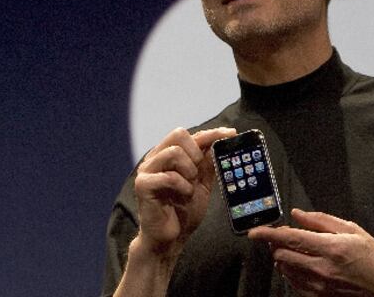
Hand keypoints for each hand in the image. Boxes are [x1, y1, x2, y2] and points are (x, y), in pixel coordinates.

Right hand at [132, 127, 235, 259]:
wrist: (170, 239)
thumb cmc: (183, 210)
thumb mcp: (202, 183)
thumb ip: (208, 162)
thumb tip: (222, 141)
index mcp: (168, 155)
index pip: (190, 135)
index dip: (212, 133)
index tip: (230, 134)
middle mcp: (155, 158)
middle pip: (178, 134)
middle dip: (196, 152)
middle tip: (198, 172)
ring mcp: (147, 171)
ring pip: (173, 152)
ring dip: (189, 170)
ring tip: (190, 186)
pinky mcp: (142, 185)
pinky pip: (168, 176)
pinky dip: (182, 186)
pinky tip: (184, 195)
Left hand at [248, 209, 373, 296]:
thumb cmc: (373, 257)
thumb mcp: (352, 230)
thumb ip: (321, 220)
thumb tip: (298, 214)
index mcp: (330, 247)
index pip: (289, 238)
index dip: (268, 233)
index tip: (254, 231)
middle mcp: (321, 267)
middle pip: (282, 255)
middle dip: (275, 244)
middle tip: (280, 237)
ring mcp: (318, 285)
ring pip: (285, 270)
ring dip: (282, 258)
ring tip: (292, 250)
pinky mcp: (319, 296)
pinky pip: (293, 284)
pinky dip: (290, 272)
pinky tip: (299, 265)